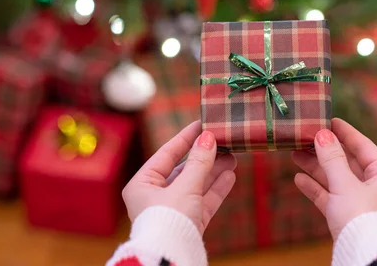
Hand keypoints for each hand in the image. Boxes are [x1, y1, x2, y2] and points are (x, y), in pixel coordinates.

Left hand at [122, 121, 236, 234]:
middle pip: (183, 169)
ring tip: (233, 156)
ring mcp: (173, 211)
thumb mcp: (185, 186)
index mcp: (142, 184)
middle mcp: (155, 196)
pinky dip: (216, 189)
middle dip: (205, 156)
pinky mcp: (188, 223)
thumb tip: (209, 137)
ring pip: (196, 184)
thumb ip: (199, 162)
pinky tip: (230, 176)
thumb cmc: (168, 221)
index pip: (167, 153)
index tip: (203, 123)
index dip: (186, 137)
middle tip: (224, 140)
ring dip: (214, 170)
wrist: (171, 259)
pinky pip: (203, 201)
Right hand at [292, 118, 376, 239]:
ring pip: (336, 178)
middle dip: (325, 151)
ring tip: (295, 154)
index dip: (345, 133)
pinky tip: (298, 179)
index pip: (364, 146)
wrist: (362, 256)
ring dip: (316, 167)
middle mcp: (376, 186)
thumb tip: (322, 134)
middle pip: (347, 162)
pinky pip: (330, 196)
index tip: (329, 119)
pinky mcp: (347, 216)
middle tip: (305, 137)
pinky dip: (316, 188)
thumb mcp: (344, 183)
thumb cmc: (361, 216)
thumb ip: (331, 158)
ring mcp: (361, 202)